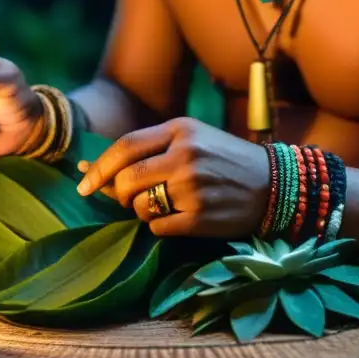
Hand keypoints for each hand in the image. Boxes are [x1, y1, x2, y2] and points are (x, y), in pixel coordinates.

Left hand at [76, 117, 268, 237]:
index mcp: (180, 130)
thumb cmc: (224, 159)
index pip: (125, 147)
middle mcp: (185, 156)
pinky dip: (160, 226)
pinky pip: (158, 227)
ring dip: (142, 210)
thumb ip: (148, 149)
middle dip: (119, 193)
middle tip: (128, 197)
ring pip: (139, 206)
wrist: (275, 185)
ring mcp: (193, 187)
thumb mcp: (191, 138)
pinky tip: (180, 217)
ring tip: (165, 203)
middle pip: (127, 180)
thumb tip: (92, 170)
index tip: (83, 183)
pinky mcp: (200, 217)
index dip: (99, 167)